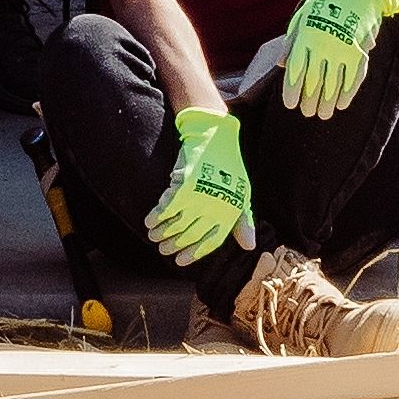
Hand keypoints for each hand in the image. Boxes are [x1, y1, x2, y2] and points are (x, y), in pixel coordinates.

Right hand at [145, 103, 256, 263]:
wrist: (216, 137)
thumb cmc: (229, 167)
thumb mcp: (242, 195)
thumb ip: (243, 222)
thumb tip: (249, 247)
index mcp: (231, 212)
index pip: (211, 241)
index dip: (194, 253)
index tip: (179, 261)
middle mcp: (216, 207)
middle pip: (190, 234)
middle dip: (174, 244)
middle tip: (162, 248)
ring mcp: (201, 196)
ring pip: (177, 223)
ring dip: (162, 232)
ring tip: (152, 235)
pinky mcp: (187, 184)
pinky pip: (167, 207)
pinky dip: (157, 216)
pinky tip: (149, 220)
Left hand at [276, 0, 398, 115]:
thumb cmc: (325, 3)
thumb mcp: (301, 16)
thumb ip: (291, 41)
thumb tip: (280, 64)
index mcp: (306, 36)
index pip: (296, 70)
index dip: (292, 90)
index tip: (290, 105)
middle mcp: (323, 45)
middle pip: (314, 80)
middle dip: (310, 100)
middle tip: (307, 113)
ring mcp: (343, 49)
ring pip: (334, 83)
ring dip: (327, 102)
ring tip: (322, 115)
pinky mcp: (360, 51)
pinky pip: (353, 78)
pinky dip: (347, 93)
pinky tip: (341, 104)